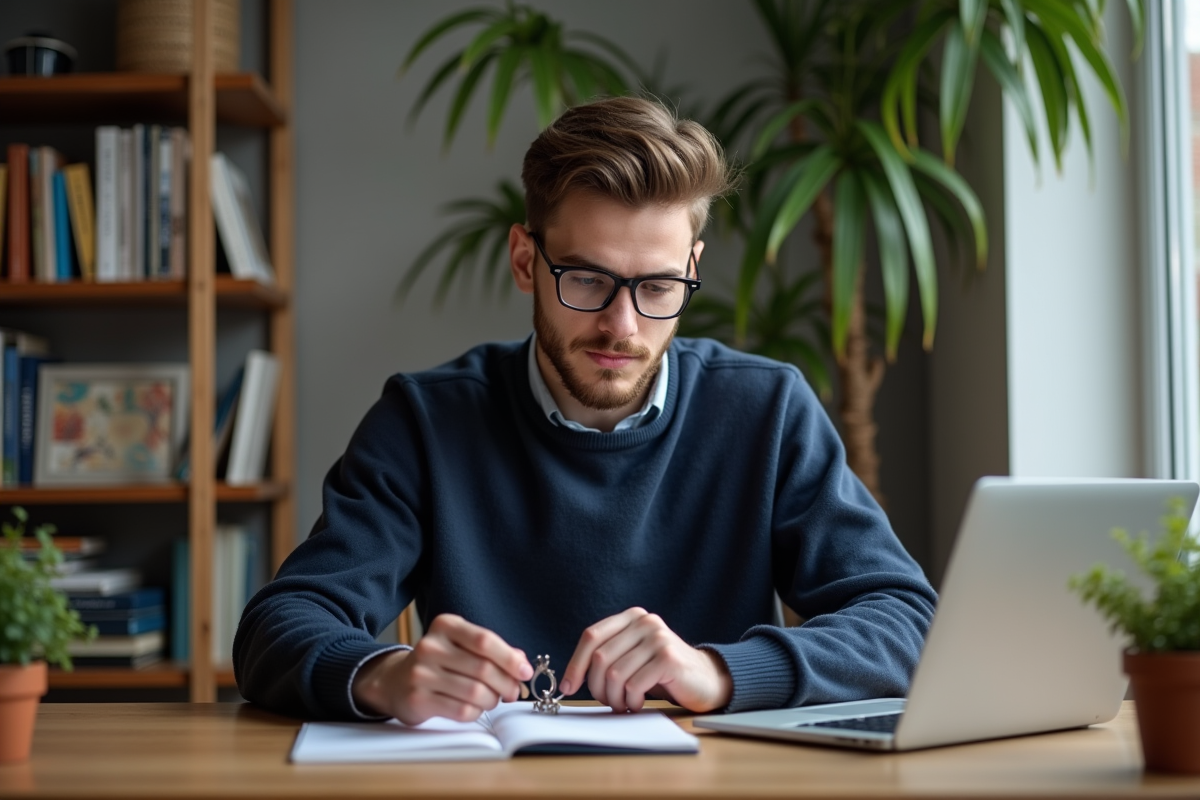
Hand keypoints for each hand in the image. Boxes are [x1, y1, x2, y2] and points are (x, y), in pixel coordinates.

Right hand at [351, 614, 532, 725]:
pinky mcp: (418, 699)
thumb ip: (492, 651)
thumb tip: (522, 663)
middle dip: (506, 684)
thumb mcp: (462, 645)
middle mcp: (430, 646)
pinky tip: (474, 707)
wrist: (395, 680)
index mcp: (445, 626)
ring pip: (474, 692)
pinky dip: (476, 712)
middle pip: (483, 668)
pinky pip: (461, 710)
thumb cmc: (439, 662)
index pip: (484, 640)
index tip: (525, 671)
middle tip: (514, 692)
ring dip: (492, 700)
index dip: (510, 658)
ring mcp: (421, 673)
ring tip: (493, 699)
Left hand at [560, 607, 732, 712]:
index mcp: (632, 617)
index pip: (592, 636)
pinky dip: (631, 701)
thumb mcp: (634, 655)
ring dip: (614, 698)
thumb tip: (572, 676)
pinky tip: (639, 703)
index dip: (575, 662)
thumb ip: (610, 655)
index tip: (568, 685)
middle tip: (607, 701)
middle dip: (596, 687)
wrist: (706, 679)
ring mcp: (658, 638)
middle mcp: (645, 622)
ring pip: (615, 674)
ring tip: (624, 704)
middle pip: (600, 657)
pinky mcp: (668, 659)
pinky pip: (633, 685)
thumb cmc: (663, 672)